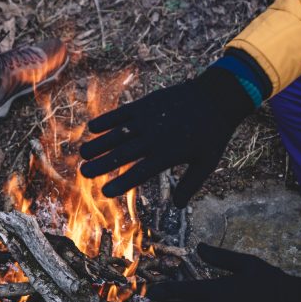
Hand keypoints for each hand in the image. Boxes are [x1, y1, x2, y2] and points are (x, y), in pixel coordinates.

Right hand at [79, 67, 253, 205]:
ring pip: (119, 133)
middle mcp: (155, 136)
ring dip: (99, 143)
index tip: (105, 191)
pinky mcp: (146, 104)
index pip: (140, 172)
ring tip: (83, 154)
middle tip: (84, 172)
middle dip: (102, 164)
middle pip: (123, 153)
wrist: (217, 96)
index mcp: (169, 154)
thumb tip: (178, 206)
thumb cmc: (213, 133)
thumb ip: (190, 184)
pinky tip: (92, 127)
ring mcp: (149, 118)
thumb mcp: (207, 163)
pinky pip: (122, 113)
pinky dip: (107, 120)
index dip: (122, 182)